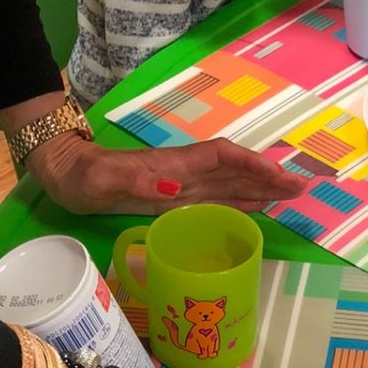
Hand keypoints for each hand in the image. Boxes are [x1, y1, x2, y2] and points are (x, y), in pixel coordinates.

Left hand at [30, 124, 280, 213]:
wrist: (64, 174)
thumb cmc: (82, 175)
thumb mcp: (103, 178)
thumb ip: (136, 180)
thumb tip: (173, 189)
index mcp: (172, 164)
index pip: (223, 158)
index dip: (252, 165)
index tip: (280, 176)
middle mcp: (182, 173)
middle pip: (235, 171)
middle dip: (269, 177)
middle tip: (303, 188)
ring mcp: (178, 187)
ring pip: (229, 185)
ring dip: (261, 190)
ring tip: (292, 197)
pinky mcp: (171, 201)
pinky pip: (213, 199)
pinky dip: (239, 202)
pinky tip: (257, 208)